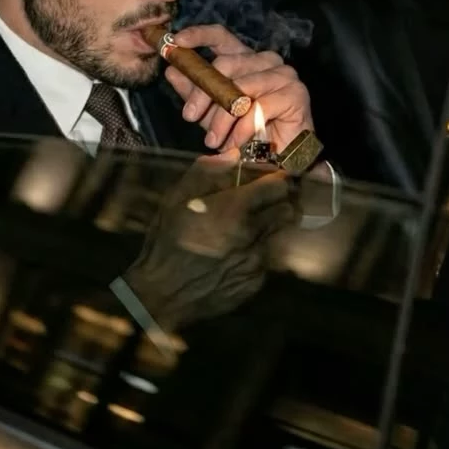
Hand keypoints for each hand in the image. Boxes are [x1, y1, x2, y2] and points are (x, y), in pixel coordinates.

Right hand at [124, 152, 296, 328]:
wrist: (163, 294)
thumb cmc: (166, 242)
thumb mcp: (176, 199)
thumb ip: (206, 171)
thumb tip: (234, 155)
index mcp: (234, 209)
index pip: (278, 186)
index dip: (275, 179)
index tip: (267, 178)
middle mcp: (252, 234)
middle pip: (286, 210)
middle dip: (277, 202)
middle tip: (261, 201)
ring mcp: (256, 260)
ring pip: (277, 234)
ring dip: (266, 227)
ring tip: (242, 229)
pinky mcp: (255, 281)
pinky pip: (265, 259)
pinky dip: (255, 252)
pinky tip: (232, 254)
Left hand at [165, 24, 313, 152]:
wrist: (279, 160)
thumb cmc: (246, 132)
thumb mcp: (212, 112)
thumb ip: (195, 91)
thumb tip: (171, 71)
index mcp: (245, 59)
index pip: (221, 36)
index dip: (198, 35)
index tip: (176, 42)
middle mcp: (266, 61)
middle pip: (225, 64)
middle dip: (203, 93)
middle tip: (189, 116)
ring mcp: (283, 74)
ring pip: (240, 88)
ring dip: (222, 118)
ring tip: (213, 140)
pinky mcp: (295, 94)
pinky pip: (259, 107)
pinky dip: (242, 129)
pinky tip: (235, 143)